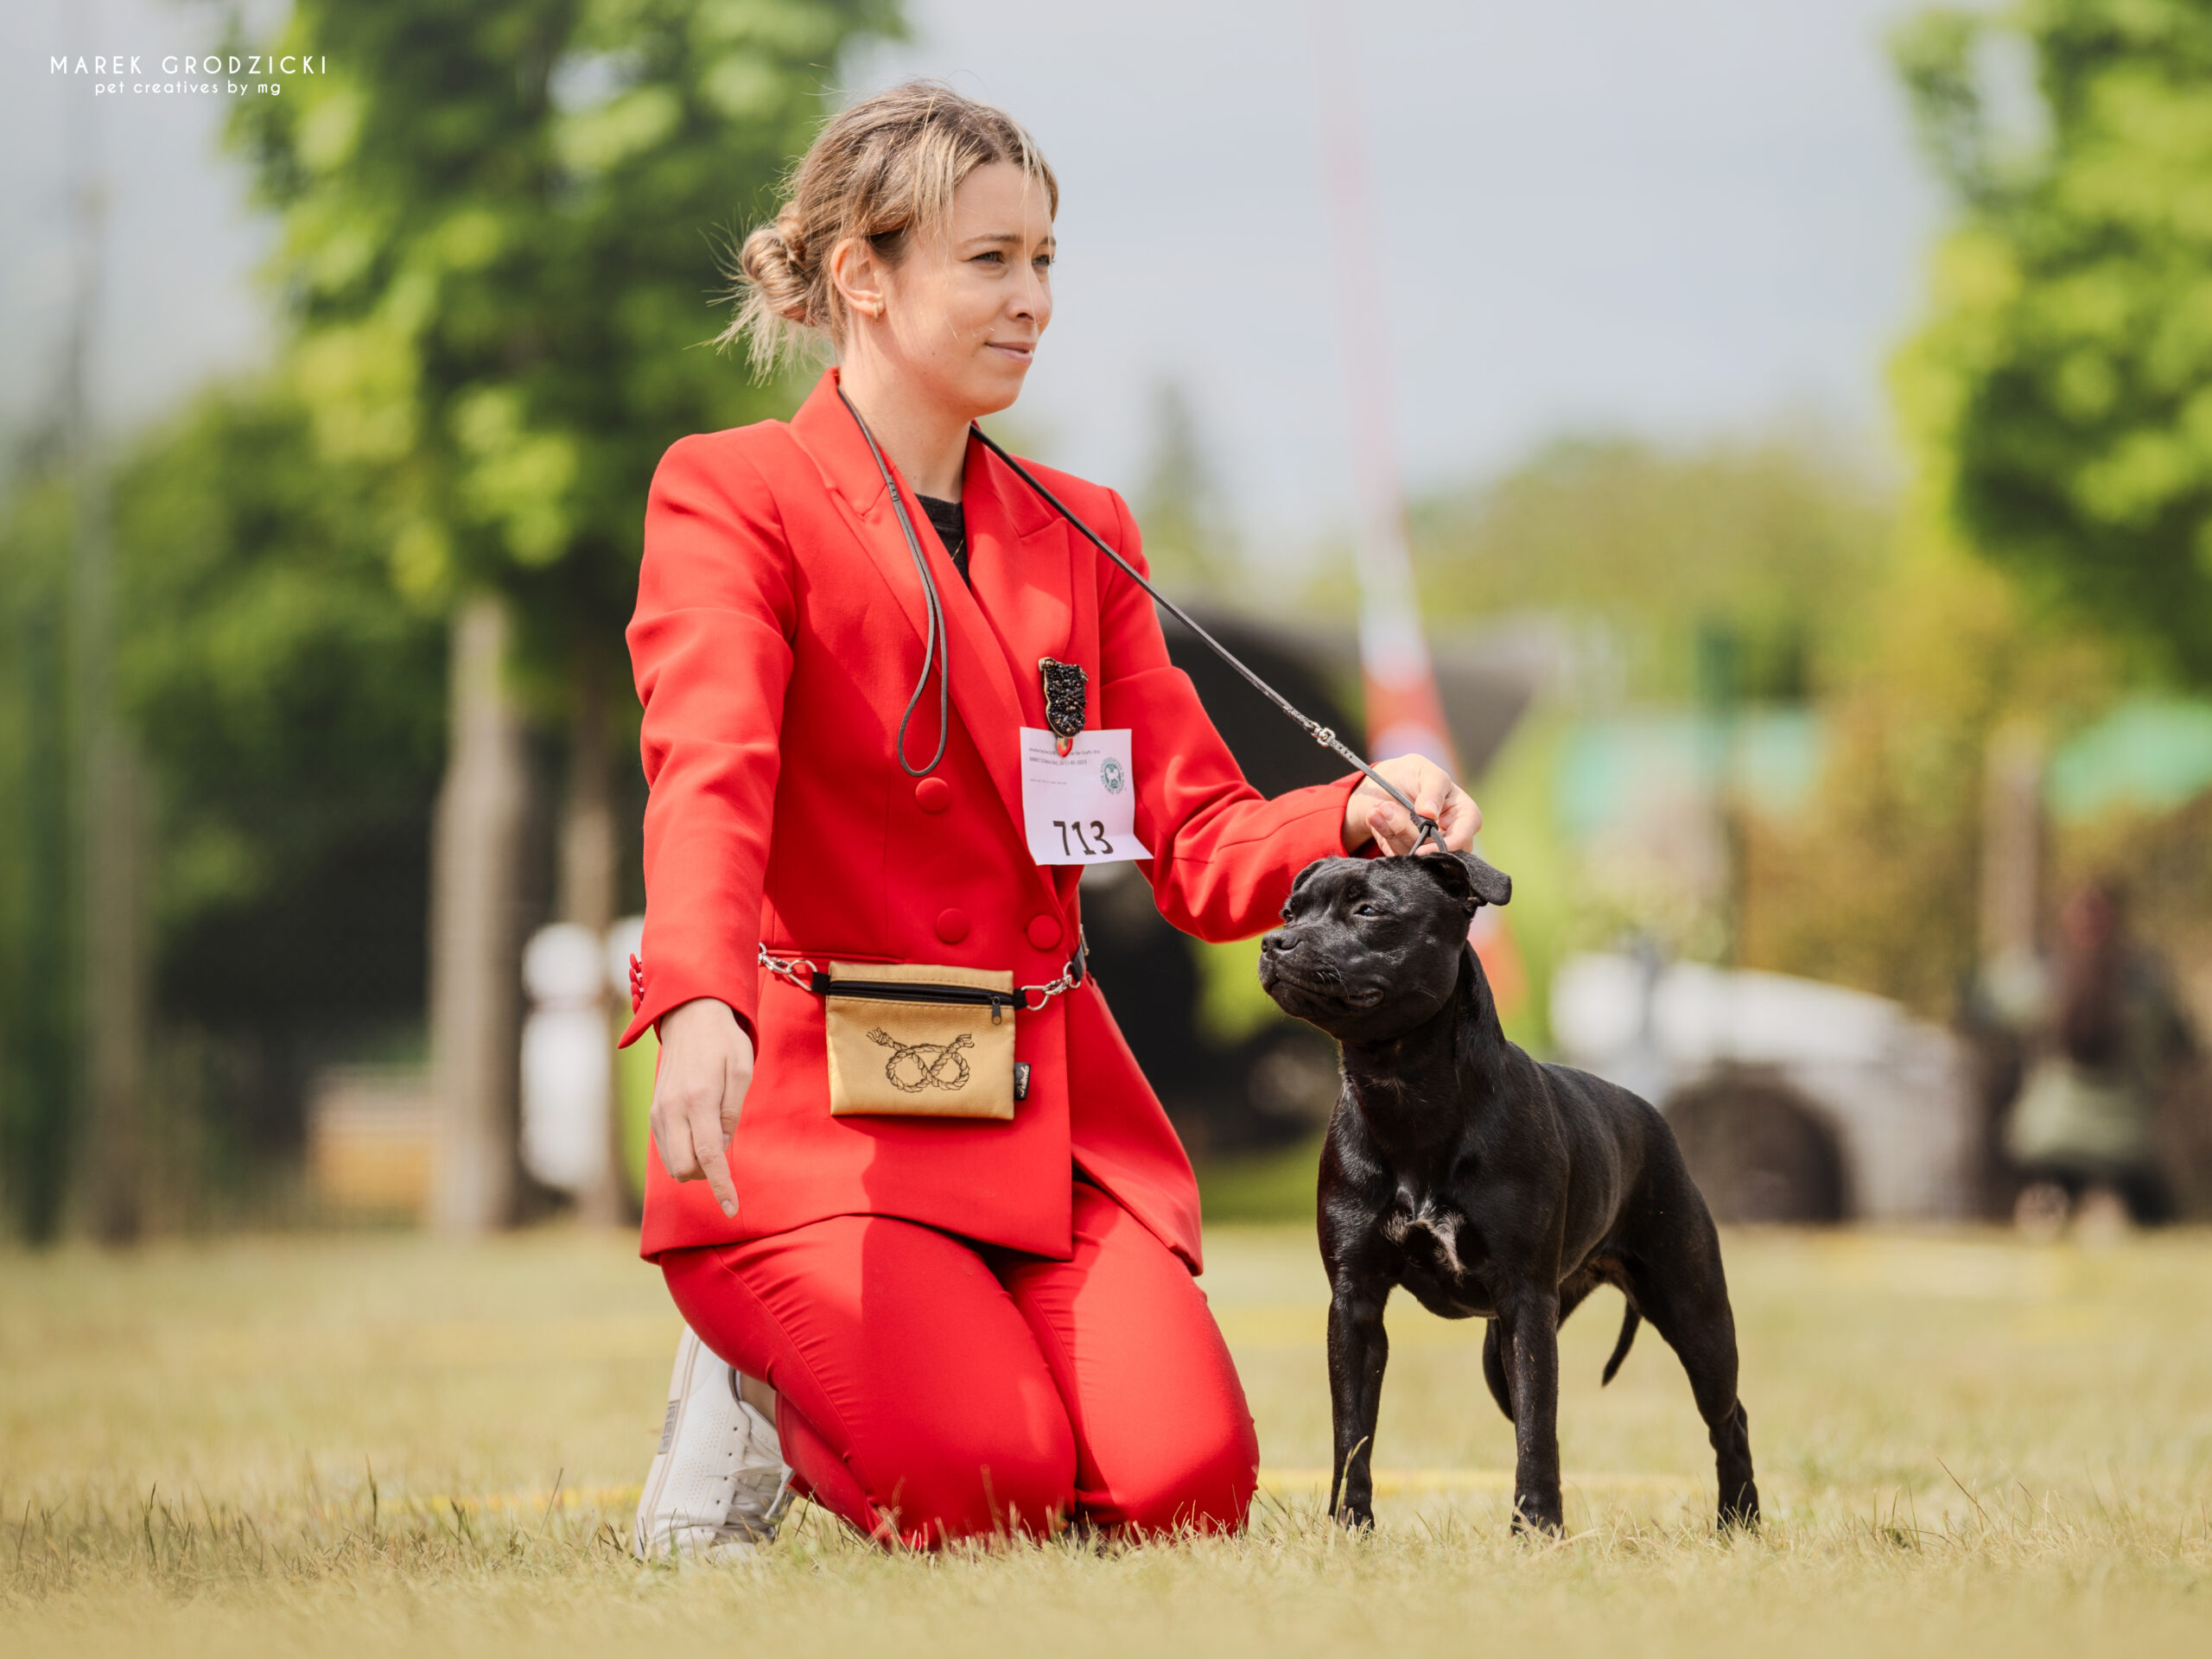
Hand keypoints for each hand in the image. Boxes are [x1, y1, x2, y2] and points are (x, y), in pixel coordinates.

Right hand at [649, 997, 753, 1217]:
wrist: (689, 1017)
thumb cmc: (723, 1042)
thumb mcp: (741, 1071)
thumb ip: (731, 1113)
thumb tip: (721, 1148)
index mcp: (699, 1099)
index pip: (708, 1157)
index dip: (721, 1186)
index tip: (731, 1208)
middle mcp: (673, 1109)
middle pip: (684, 1168)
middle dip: (706, 1175)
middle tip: (724, 1156)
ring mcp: (658, 1111)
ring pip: (671, 1163)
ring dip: (694, 1166)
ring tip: (712, 1140)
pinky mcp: (653, 1111)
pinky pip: (665, 1148)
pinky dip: (682, 1153)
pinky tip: (697, 1135)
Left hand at [1342, 755, 1481, 855]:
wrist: (1383, 783)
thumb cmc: (1413, 774)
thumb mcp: (1424, 771)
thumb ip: (1433, 789)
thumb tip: (1431, 813)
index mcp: (1464, 815)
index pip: (1464, 838)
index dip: (1447, 847)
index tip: (1422, 849)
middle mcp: (1450, 835)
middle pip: (1437, 852)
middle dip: (1407, 832)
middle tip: (1385, 808)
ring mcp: (1428, 847)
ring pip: (1414, 854)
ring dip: (1391, 829)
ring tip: (1380, 807)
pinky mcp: (1408, 852)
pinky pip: (1397, 855)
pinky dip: (1383, 832)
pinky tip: (1375, 815)